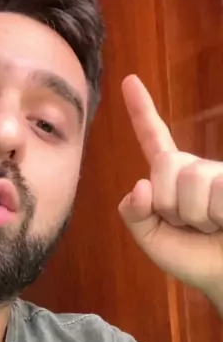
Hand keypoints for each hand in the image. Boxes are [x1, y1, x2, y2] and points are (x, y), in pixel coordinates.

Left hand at [118, 75, 222, 297]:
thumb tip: (139, 186)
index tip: (128, 81)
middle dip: (170, 204)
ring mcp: (221, 174)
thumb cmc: (197, 259)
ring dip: (197, 215)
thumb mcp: (154, 240)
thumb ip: (134, 215)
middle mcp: (198, 169)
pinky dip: (219, 216)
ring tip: (214, 227)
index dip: (142, 111)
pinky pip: (218, 191)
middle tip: (191, 225)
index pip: (154, 140)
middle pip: (164, 166)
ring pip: (191, 180)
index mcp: (173, 179)